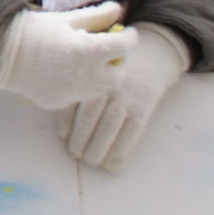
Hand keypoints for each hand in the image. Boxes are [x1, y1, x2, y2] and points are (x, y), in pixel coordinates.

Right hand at [0, 1, 134, 109]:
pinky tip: (60, 73)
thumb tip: (120, 9)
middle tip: (106, 53)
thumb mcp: (67, 19)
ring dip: (98, 76)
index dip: (129, 37)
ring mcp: (73, 93)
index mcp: (89, 51)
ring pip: (98, 89)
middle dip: (117, 64)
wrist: (2, 52)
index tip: (126, 33)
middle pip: (119, 76)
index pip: (126, 46)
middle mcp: (86, 77)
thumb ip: (97, 16)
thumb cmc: (36, 30)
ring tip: (81, 62)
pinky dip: (75, 86)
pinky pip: (76, 96)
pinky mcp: (60, 103)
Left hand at [58, 22, 189, 171]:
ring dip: (97, 148)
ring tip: (89, 161)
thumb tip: (58, 102)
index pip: (74, 98)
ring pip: (108, 127)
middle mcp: (108, 82)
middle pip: (90, 115)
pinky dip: (120, 152)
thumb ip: (80, 76)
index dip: (66, 120)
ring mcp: (127, 94)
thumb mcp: (96, 58)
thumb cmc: (117, 57)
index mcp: (92, 69)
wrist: (155, 49)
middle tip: (74, 153)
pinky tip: (112, 165)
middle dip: (80, 138)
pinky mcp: (144, 105)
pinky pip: (131, 132)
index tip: (61, 136)